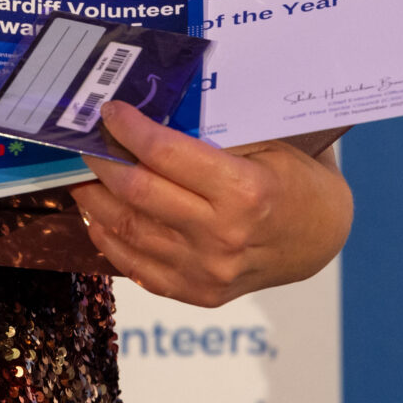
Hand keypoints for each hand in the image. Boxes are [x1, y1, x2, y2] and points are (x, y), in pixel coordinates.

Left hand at [66, 102, 352, 306]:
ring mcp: (208, 271)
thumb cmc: (292, 179)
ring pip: (128, 230)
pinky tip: (99, 213)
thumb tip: (149, 109)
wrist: (319, 238)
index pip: (166, 154)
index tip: (109, 111)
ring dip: (95, 198)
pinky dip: (108, 237)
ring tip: (83, 173)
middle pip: (138, 192)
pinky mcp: (198, 293)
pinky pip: (136, 266)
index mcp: (245, 192)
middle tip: (87, 139)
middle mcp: (223, 237)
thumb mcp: (266, 142)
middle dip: (103, 160)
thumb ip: (213, 131)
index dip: (129, 128)